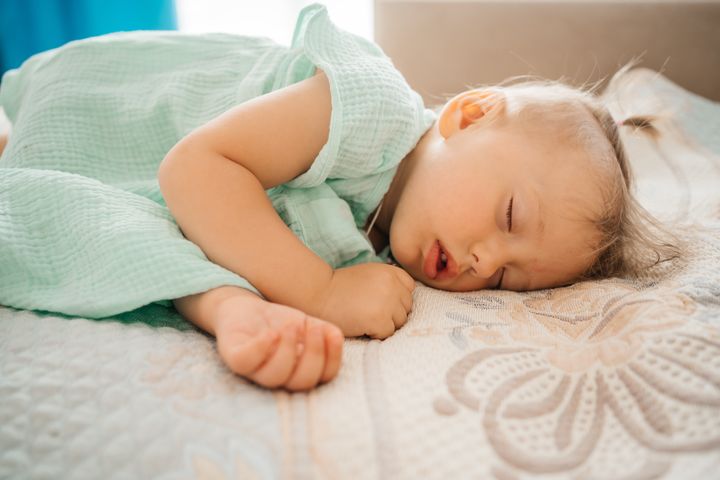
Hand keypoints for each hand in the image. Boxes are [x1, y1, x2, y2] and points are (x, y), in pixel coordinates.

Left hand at [213, 294, 343, 390]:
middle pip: (301, 382)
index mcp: (300, 372)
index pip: (324, 377)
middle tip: (314, 329)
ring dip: (288, 350)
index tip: (331, 333)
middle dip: (313, 355)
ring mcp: (255, 372)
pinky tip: (271, 333)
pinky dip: (260, 348)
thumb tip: (334, 337)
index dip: (332, 358)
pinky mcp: (235, 359)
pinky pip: (245, 362)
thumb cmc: (281, 322)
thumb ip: (326, 333)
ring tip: (291, 326)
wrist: (246, 309)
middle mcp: (279, 377)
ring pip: (274, 377)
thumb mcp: (310, 325)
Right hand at [316, 263, 414, 338]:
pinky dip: (375, 333)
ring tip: (363, 317)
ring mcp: (388, 302)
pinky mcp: (379, 319)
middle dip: (391, 313)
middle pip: (406, 308)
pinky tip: (360, 324)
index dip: (396, 298)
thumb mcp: (369, 274)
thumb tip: (404, 300)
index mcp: (391, 272)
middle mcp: (393, 285)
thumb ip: (388, 283)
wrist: (317, 293)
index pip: (409, 289)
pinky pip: (387, 334)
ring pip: (399, 323)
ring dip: (384, 324)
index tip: (378, 300)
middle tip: (367, 310)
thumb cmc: (340, 287)